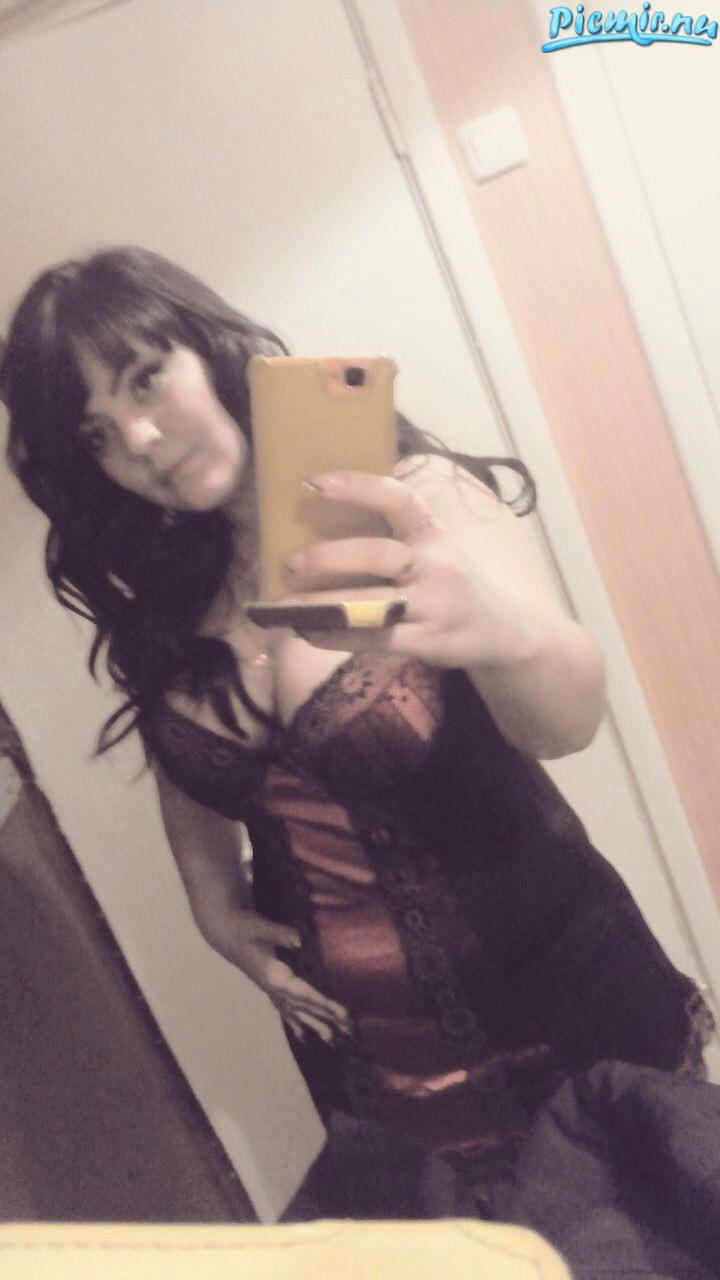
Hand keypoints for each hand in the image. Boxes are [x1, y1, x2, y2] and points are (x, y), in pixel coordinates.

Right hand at [208, 907, 351, 1044]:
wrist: (225, 931)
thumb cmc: (245, 927)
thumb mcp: (262, 928)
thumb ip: (281, 934)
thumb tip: (298, 939)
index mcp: (275, 977)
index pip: (305, 994)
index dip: (325, 1005)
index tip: (344, 1015)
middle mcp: (274, 989)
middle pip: (304, 1008)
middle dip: (327, 1020)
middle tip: (349, 1031)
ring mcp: (271, 991)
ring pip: (296, 1013)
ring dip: (315, 1026)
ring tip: (332, 1041)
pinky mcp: (269, 988)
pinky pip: (285, 1010)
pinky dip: (295, 1024)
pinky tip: (303, 1036)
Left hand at [282, 461, 532, 669]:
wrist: (502, 629)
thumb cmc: (452, 581)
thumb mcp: (435, 545)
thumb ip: (395, 532)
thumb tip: (325, 518)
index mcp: (432, 531)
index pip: (398, 499)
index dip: (358, 486)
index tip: (315, 482)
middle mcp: (435, 564)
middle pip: (378, 554)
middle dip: (331, 557)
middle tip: (292, 562)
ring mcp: (432, 604)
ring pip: (372, 602)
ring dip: (324, 603)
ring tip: (285, 606)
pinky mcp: (426, 640)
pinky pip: (374, 638)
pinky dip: (336, 635)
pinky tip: (309, 631)